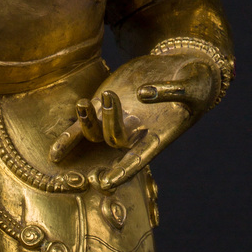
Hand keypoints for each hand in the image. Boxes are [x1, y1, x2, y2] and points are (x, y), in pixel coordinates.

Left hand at [48, 51, 220, 189]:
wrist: (185, 68)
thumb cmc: (197, 80)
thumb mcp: (192, 84)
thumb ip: (170, 90)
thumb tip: (145, 94)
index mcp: (158, 135)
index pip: (138, 159)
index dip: (122, 172)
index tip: (106, 182)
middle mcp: (136, 133)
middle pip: (114, 139)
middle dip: (108, 127)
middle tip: (110, 100)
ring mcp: (119, 119)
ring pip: (95, 133)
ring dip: (86, 123)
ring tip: (85, 102)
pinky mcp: (107, 105)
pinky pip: (83, 126)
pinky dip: (69, 138)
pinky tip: (54, 153)